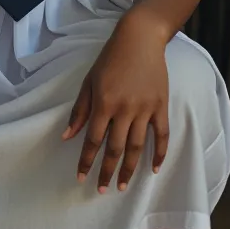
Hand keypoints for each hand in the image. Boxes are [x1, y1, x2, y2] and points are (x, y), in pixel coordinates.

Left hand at [62, 10, 169, 191]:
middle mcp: (124, 109)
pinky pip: (162, 135)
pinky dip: (159, 154)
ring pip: (137, 147)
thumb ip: (80, 110)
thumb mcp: (89, 81)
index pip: (93, 140)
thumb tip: (68, 136)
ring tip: (122, 185)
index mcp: (104, 102)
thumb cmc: (110, 58)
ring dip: (129, 169)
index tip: (81, 177)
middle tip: (102, 190)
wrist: (140, 39)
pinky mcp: (161, 106)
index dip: (86, 161)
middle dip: (107, 171)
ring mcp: (145, 109)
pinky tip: (153, 169)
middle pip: (115, 148)